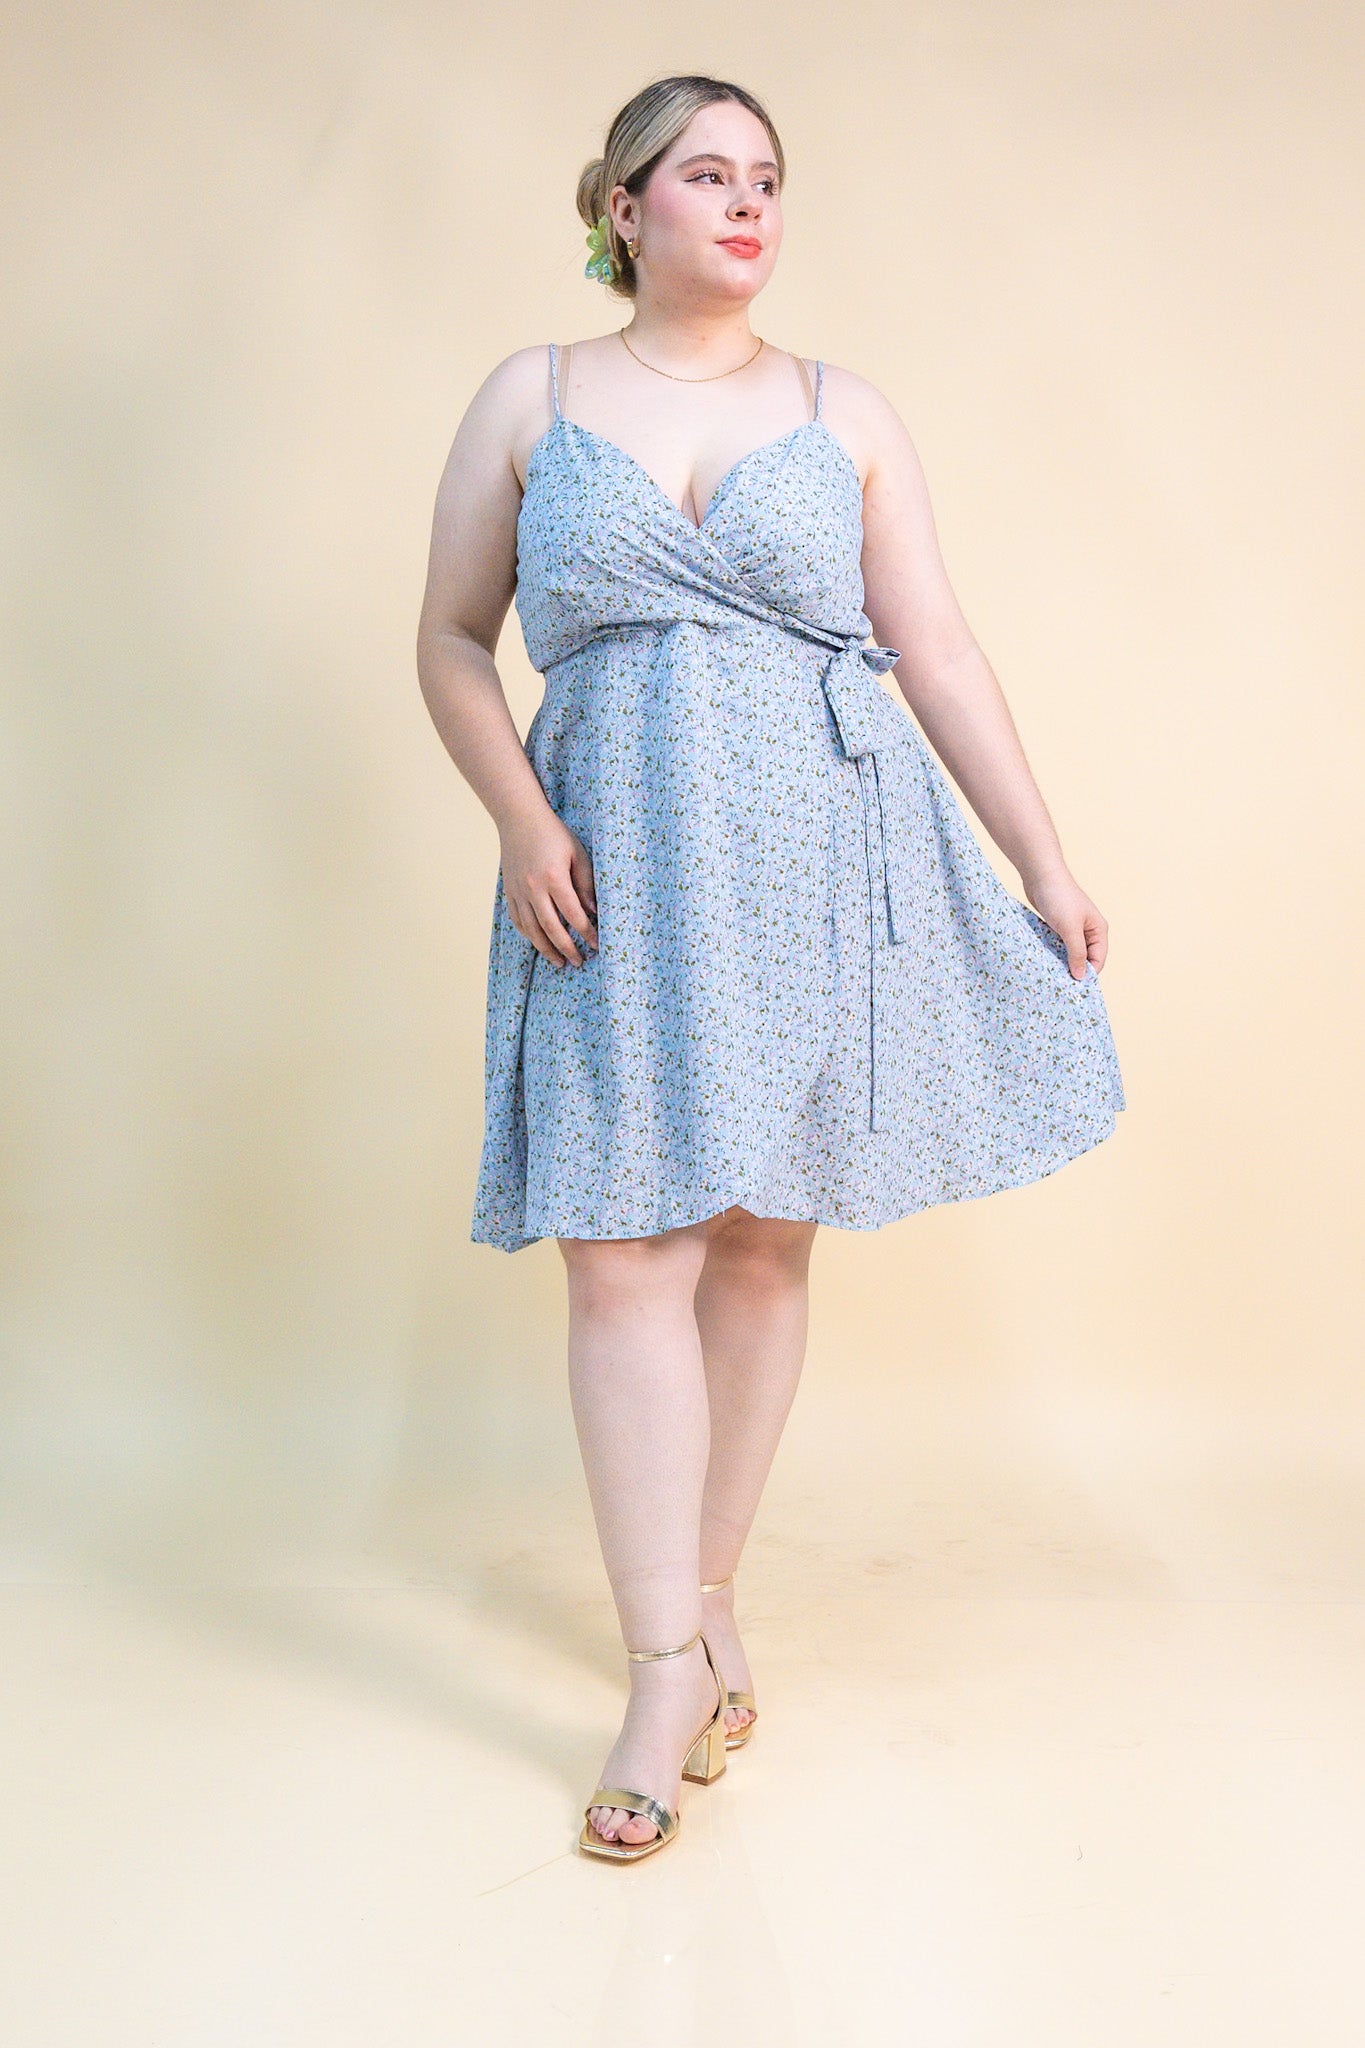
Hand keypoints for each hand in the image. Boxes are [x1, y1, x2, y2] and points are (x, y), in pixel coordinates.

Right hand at [499, 804, 598, 967]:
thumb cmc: (553, 833)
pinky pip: (518, 921)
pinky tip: (540, 943)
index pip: (573, 914)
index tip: (596, 944)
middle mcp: (533, 888)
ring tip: (560, 962)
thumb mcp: (578, 853)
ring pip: (532, 930)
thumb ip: (586, 883)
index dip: (586, 932)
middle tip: (579, 962)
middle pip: (551, 928)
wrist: (519, 818)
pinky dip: (530, 935)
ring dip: (546, 949)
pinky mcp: (509, 892)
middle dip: (567, 948)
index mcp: (553, 877)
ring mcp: (518, 892)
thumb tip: (593, 912)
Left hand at [1021, 866, 1107, 978]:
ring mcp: (1073, 928)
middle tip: (1059, 984)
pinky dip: (1053, 953)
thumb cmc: (1059, 898)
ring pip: (1070, 952)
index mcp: (1098, 930)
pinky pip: (1058, 945)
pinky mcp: (1058, 925)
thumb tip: (1081, 976)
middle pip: (1084, 958)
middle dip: (1074, 969)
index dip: (1087, 974)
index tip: (1073, 988)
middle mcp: (1088, 930)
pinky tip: (1044, 961)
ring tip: (1050, 974)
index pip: (1097, 960)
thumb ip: (1076, 953)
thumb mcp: (1069, 929)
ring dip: (1062, 962)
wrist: (1041, 874)